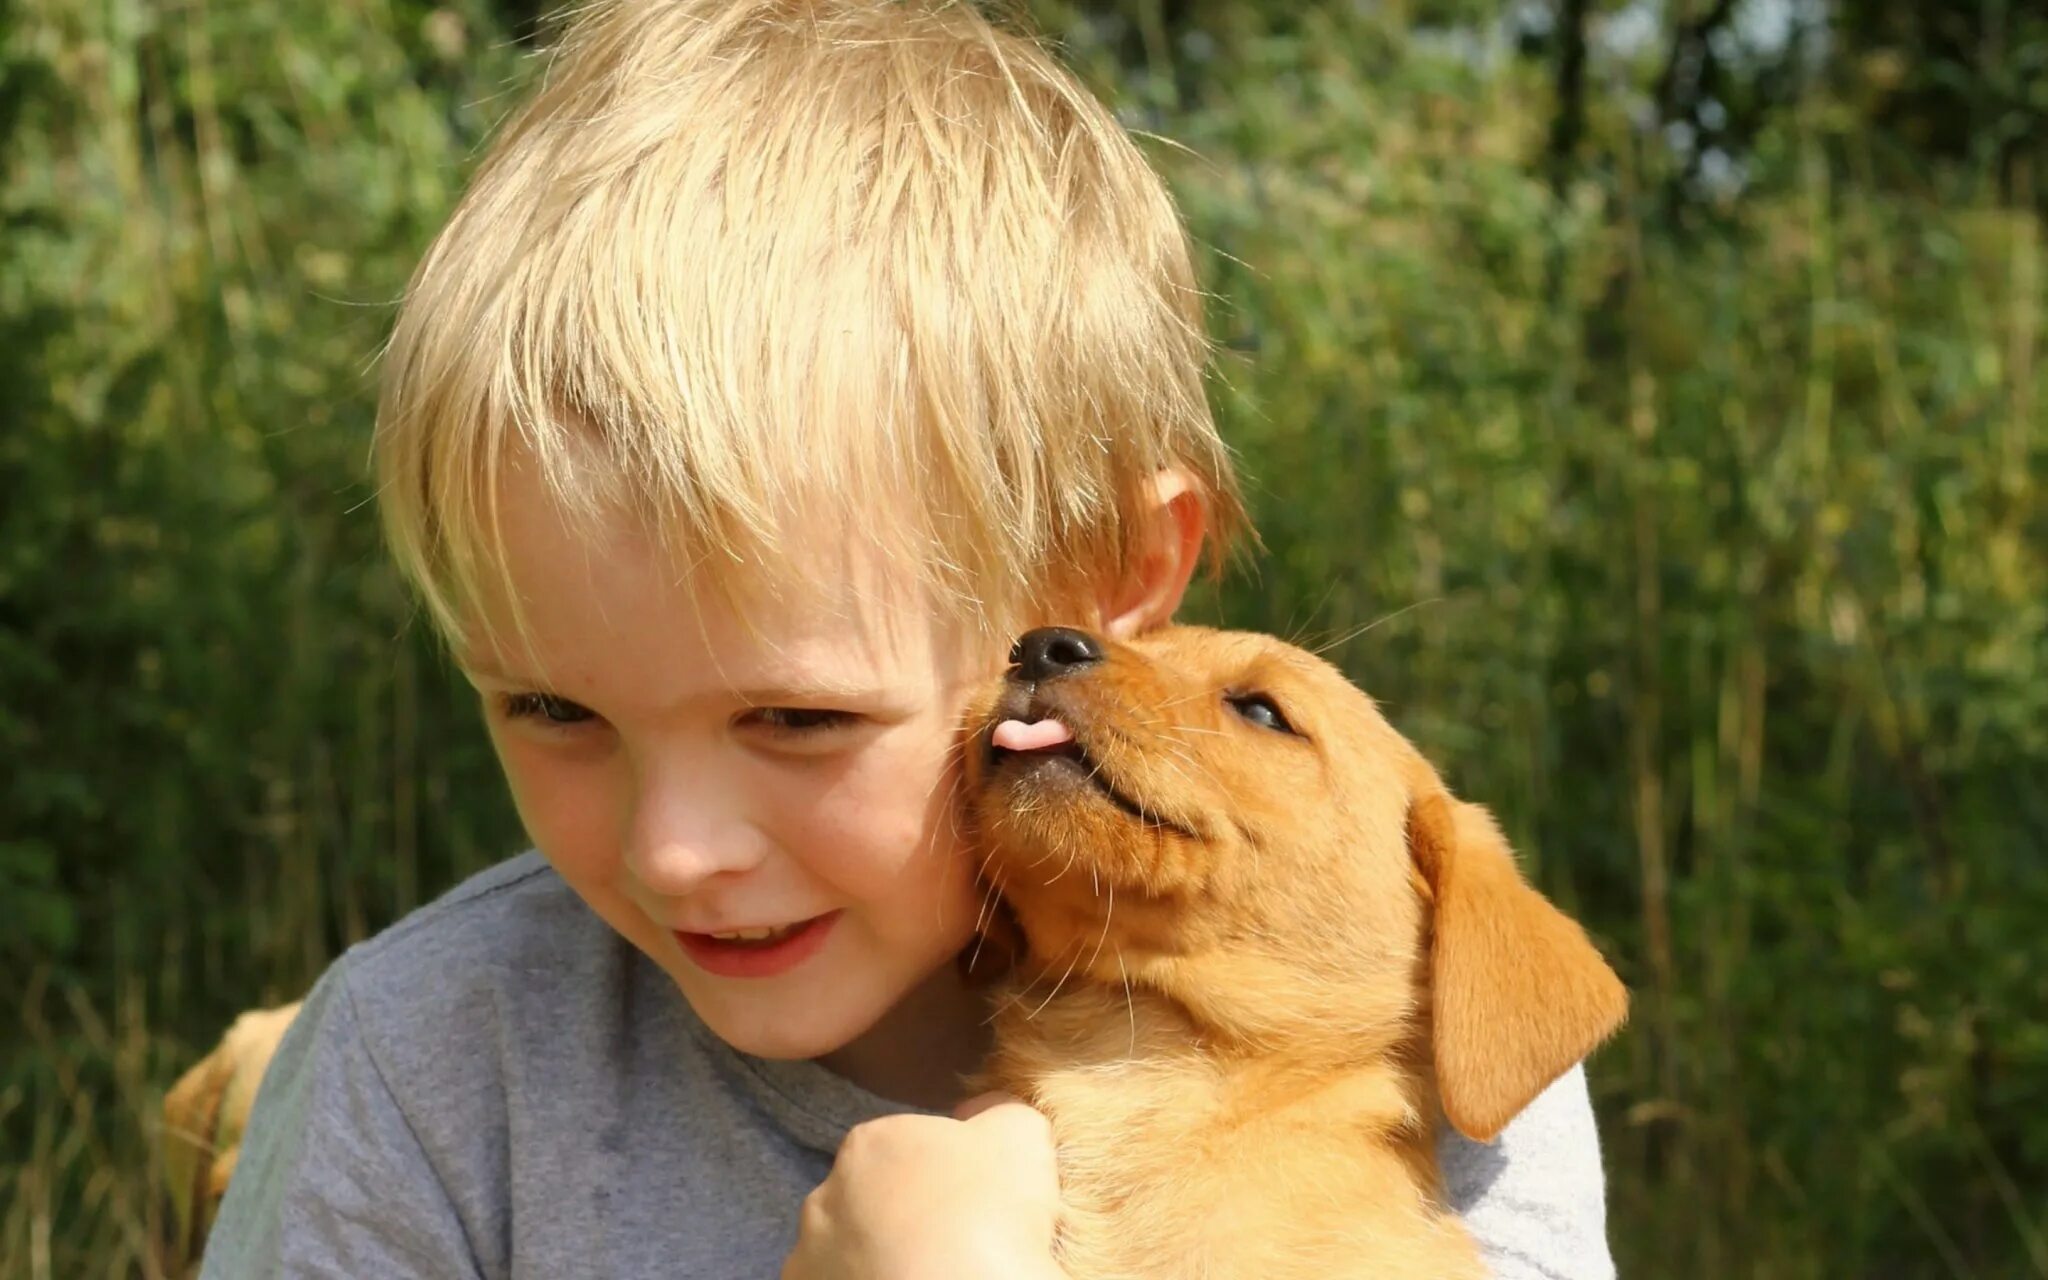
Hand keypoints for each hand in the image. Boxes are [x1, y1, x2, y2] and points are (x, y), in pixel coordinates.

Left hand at [782, 1093, 1065, 1279]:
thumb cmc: (987, 1208)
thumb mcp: (1019, 1134)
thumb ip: (998, 1108)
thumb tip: (980, 1109)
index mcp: (870, 1143)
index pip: (905, 1148)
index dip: (941, 1174)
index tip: (970, 1201)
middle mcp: (825, 1192)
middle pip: (872, 1196)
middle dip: (904, 1212)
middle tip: (952, 1240)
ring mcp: (810, 1251)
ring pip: (850, 1247)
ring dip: (879, 1253)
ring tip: (929, 1270)